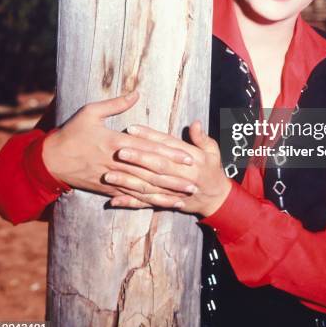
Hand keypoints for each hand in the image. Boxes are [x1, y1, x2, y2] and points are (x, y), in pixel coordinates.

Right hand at [41, 91, 194, 200]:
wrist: (50, 160)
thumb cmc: (71, 133)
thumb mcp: (90, 112)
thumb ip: (116, 104)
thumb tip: (136, 93)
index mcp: (116, 142)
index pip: (149, 149)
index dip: (170, 154)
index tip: (188, 157)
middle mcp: (117, 162)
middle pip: (150, 172)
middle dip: (174, 178)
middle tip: (195, 183)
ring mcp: (112, 178)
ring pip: (144, 188)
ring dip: (165, 194)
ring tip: (184, 197)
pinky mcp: (107, 189)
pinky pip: (131, 197)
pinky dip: (148, 202)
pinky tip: (162, 205)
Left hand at [107, 120, 231, 216]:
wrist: (216, 198)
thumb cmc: (212, 169)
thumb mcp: (213, 150)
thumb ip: (202, 137)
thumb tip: (195, 123)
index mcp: (191, 159)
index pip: (167, 145)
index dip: (150, 137)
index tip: (132, 129)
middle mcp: (180, 175)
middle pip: (156, 166)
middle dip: (137, 159)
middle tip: (118, 151)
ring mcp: (172, 191)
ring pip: (148, 186)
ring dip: (128, 182)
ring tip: (108, 175)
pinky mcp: (165, 203)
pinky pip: (146, 203)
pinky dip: (130, 203)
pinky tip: (113, 200)